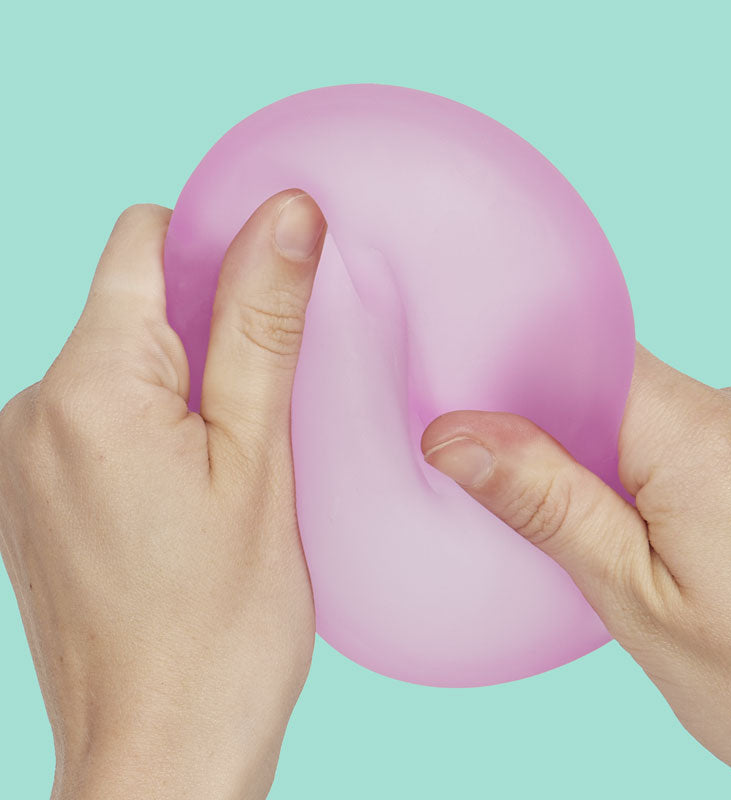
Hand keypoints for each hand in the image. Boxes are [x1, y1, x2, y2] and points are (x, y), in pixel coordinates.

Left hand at [0, 189, 326, 798]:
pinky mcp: (31, 496)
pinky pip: (100, 418)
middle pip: (131, 304)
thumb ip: (263, 324)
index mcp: (87, 388)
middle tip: (268, 404)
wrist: (159, 757)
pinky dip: (157, 425)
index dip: (214, 243)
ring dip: (187, 383)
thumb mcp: (261, 461)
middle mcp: (29, 411)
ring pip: (121, 364)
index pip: (141, 240)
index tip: (271, 293)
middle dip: (208, 326)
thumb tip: (288, 216)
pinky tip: (197, 489)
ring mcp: (21, 458)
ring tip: (237, 460)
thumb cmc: (219, 627)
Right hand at [422, 345, 730, 797]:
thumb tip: (457, 438)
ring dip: (612, 462)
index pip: (585, 358)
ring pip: (651, 414)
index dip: (521, 382)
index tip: (477, 428)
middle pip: (615, 385)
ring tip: (619, 540)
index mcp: (703, 437)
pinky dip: (657, 472)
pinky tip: (665, 537)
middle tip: (550, 515)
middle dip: (564, 439)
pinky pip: (694, 435)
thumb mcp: (637, 602)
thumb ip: (548, 506)